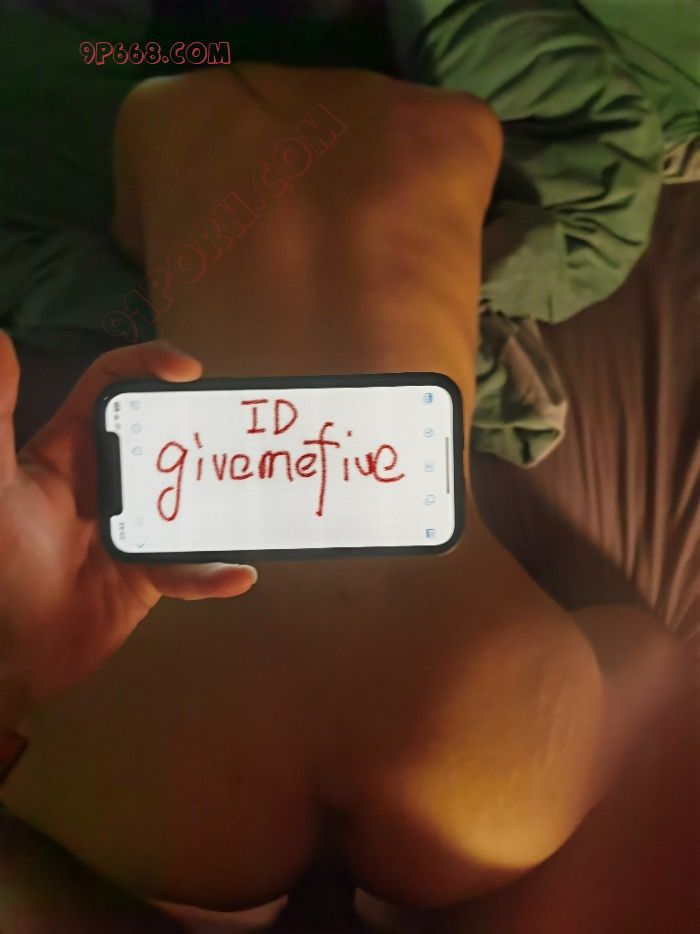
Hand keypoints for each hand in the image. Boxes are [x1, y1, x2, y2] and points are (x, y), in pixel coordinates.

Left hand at [0, 334, 256, 722]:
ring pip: (189, 501)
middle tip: (242, 431)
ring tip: (259, 494)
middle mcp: (110, 479)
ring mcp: (135, 526)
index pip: (113, 386)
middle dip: (202, 429)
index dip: (149, 366)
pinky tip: (237, 574)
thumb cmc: (1, 565)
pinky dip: (213, 575)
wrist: (14, 655)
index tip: (190, 370)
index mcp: (75, 448)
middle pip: (165, 437)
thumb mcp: (0, 487)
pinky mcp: (151, 573)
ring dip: (222, 500)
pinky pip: (190, 570)